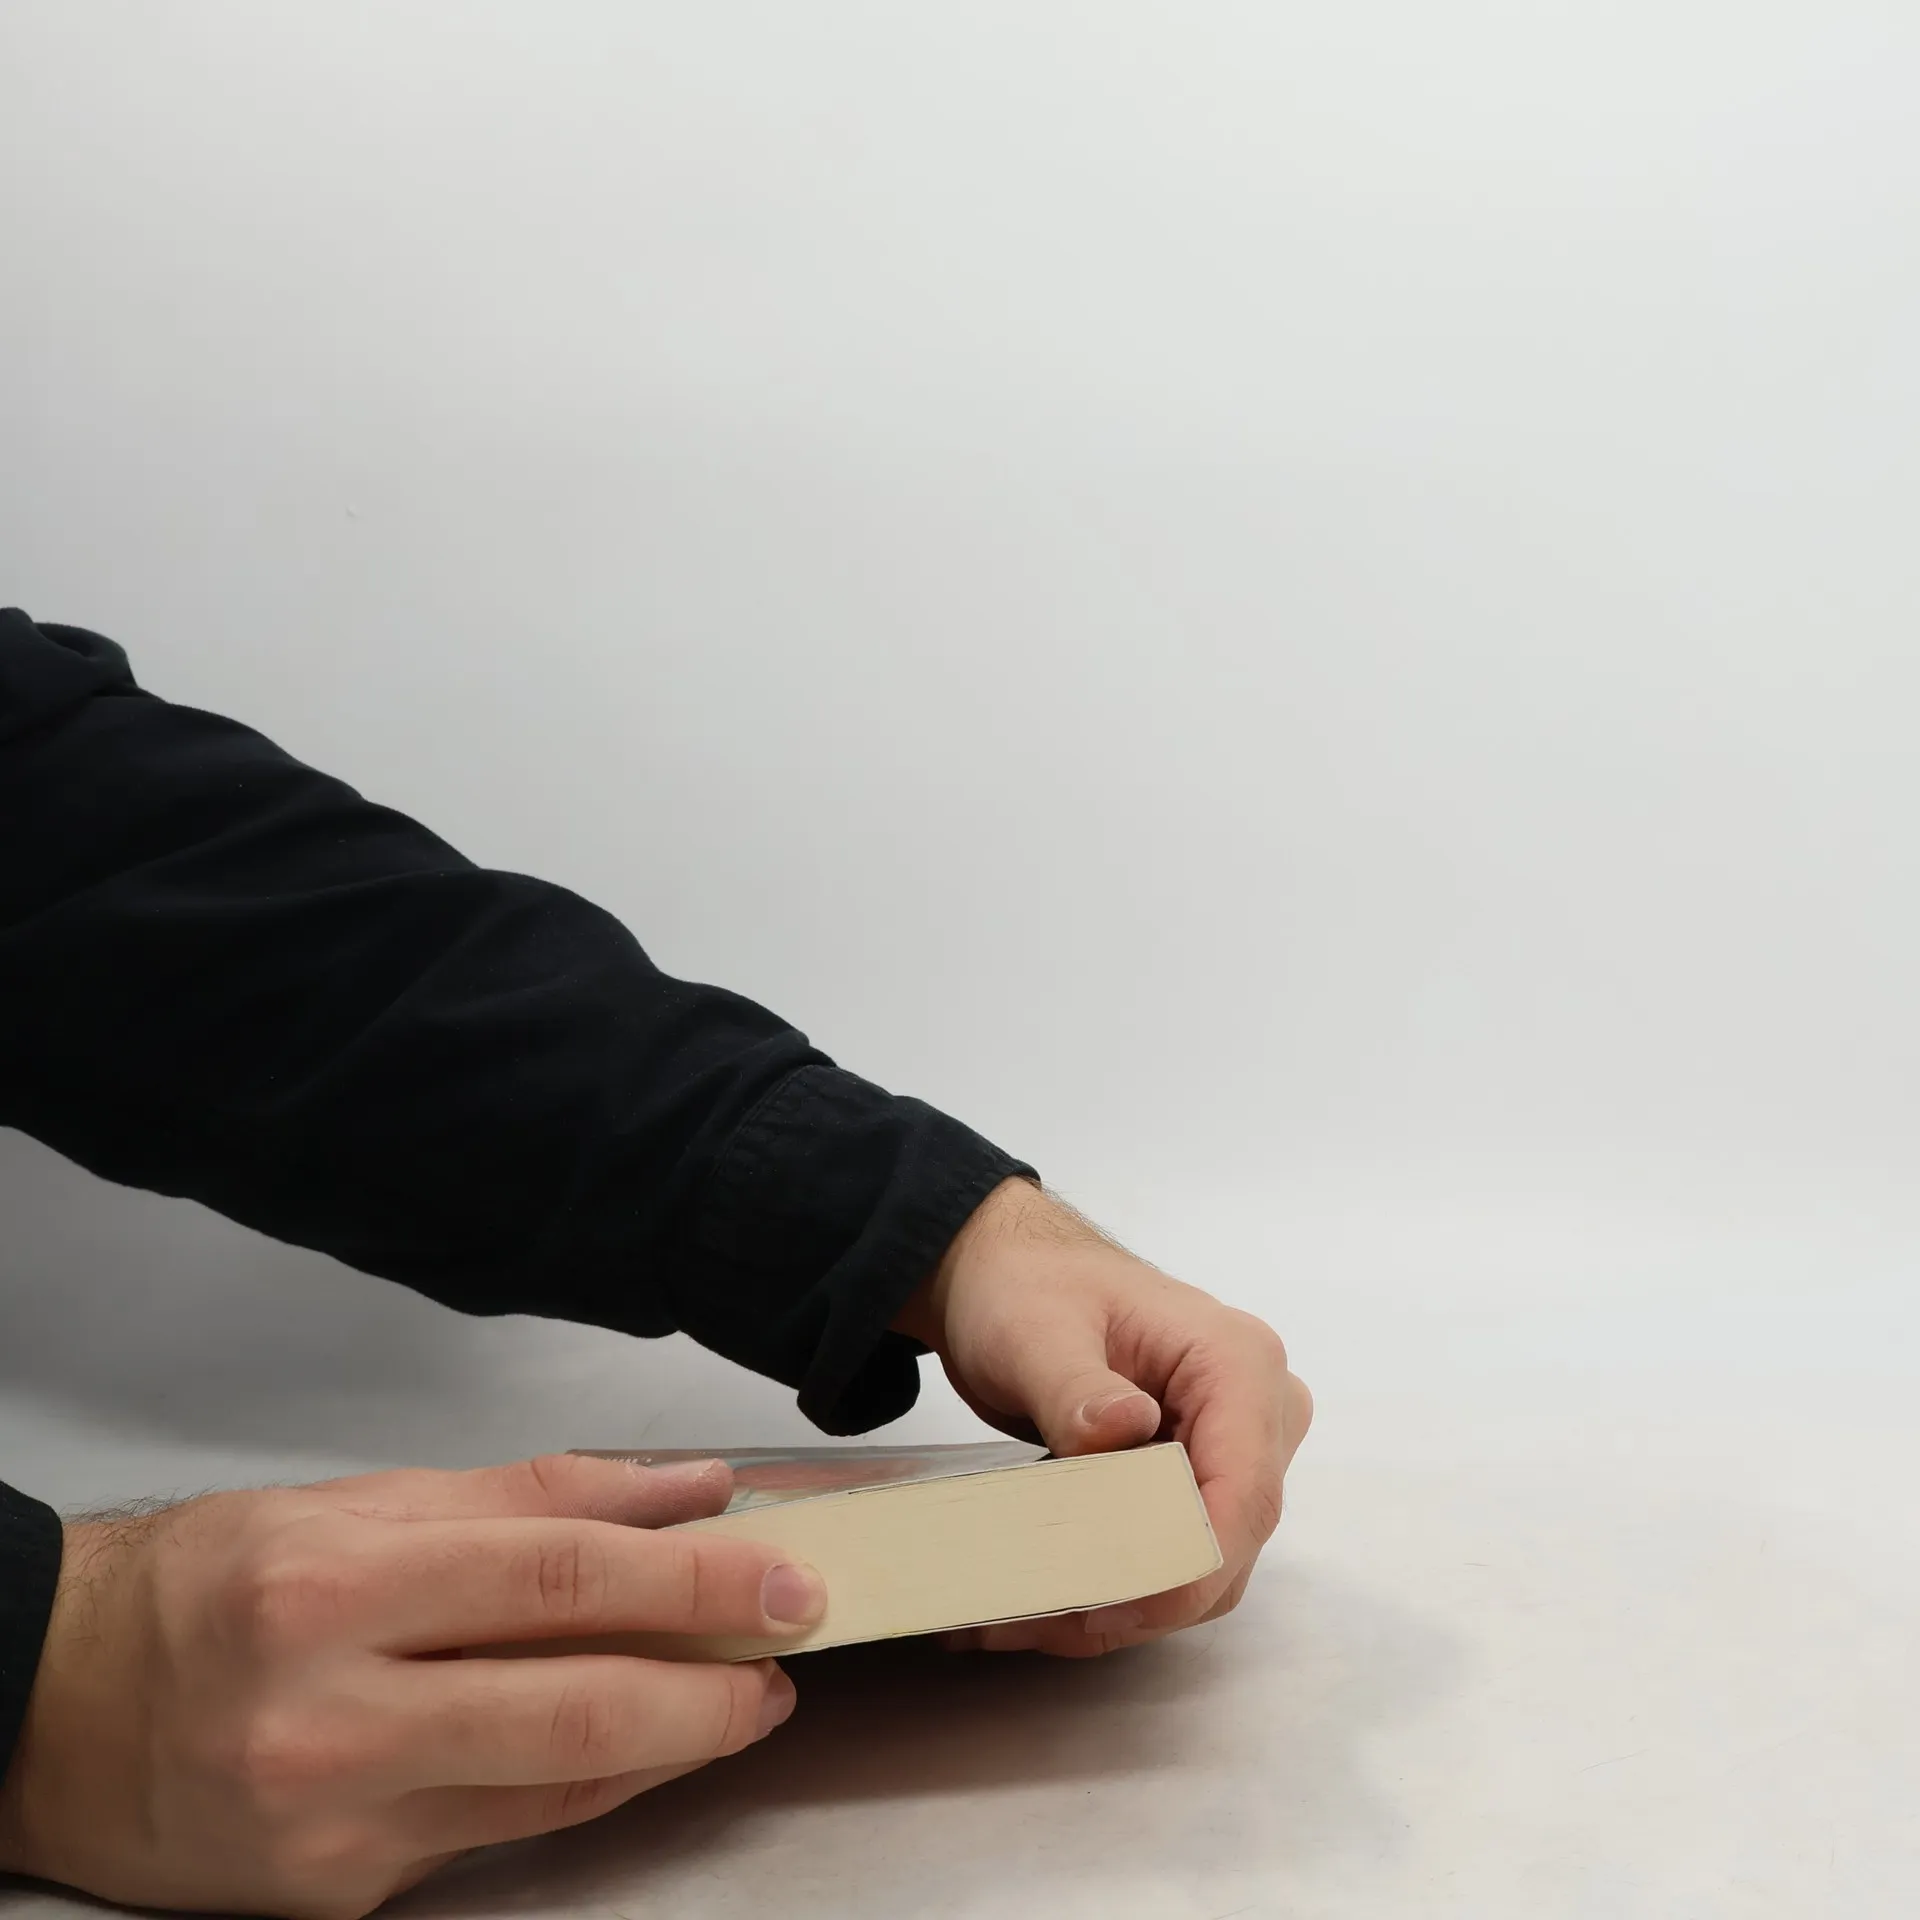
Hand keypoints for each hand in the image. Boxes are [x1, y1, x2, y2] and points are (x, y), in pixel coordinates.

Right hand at [0, 1454, 827, 1918]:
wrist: (54, 1711)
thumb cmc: (208, 1586)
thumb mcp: (361, 1503)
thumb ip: (532, 1495)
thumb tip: (680, 1488)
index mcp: (334, 1585)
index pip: (559, 1573)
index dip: (692, 1575)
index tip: (781, 1570)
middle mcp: (330, 1712)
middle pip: (576, 1695)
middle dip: (715, 1674)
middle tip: (794, 1640)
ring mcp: (335, 1822)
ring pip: (560, 1778)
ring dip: (678, 1735)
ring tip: (742, 1694)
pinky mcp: (341, 1895)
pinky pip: (510, 1830)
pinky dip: (597, 1781)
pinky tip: (647, 1740)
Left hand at [895, 1177, 1311, 1656]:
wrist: (1015, 1279)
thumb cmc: (1029, 1288)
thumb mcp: (1034, 1330)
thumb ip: (1076, 1384)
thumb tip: (1125, 1429)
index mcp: (1236, 1361)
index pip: (1243, 1493)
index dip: (1185, 1566)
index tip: (1105, 1607)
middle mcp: (1257, 1412)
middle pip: (1226, 1547)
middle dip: (1134, 1600)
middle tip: (1030, 1622)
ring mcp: (1235, 1452)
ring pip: (1201, 1570)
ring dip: (1114, 1609)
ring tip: (1013, 1622)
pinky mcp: (1201, 1483)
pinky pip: (1173, 1560)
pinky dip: (1109, 1592)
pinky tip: (1033, 1605)